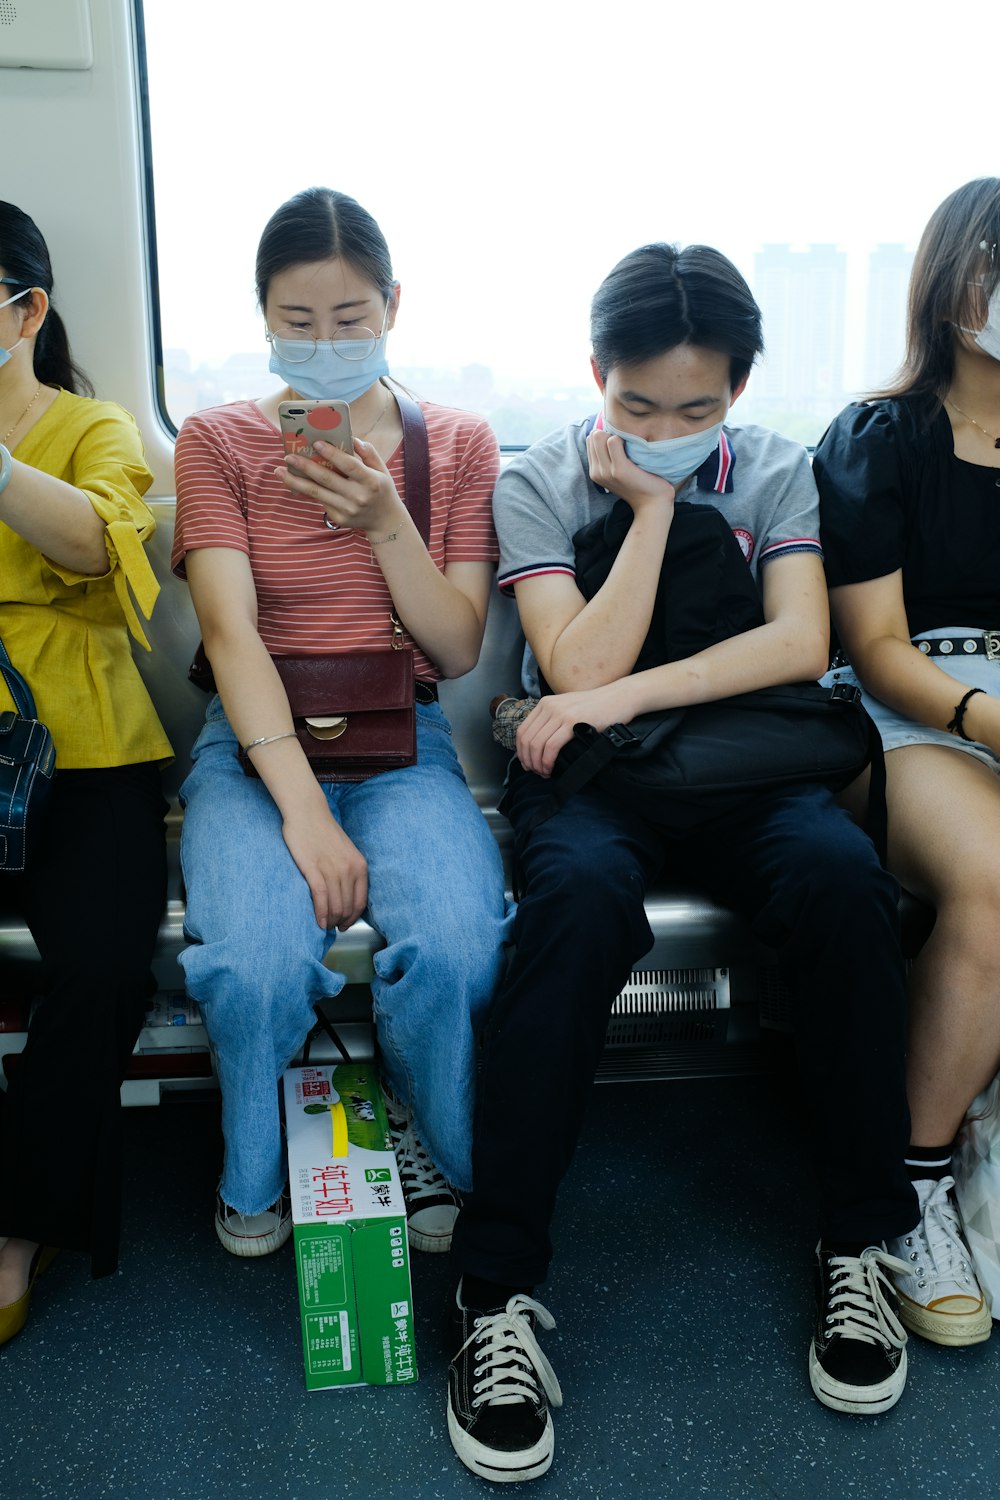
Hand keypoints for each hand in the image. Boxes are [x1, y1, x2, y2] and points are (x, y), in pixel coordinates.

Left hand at [279, 438, 404, 534]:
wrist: (385, 521)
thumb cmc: (382, 490)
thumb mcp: (381, 469)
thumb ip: (368, 453)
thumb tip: (351, 438)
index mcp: (370, 481)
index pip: (348, 465)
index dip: (332, 454)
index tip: (315, 442)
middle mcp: (358, 496)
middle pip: (327, 479)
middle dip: (305, 466)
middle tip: (288, 456)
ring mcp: (347, 509)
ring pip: (316, 493)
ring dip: (295, 481)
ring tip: (279, 471)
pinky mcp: (339, 518)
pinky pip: (320, 501)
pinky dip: (306, 490)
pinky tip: (294, 481)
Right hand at [281, 809, 367, 931]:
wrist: (308, 813)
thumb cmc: (324, 832)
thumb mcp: (346, 852)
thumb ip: (349, 871)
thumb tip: (346, 894)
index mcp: (360, 866)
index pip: (361, 902)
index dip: (354, 918)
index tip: (346, 924)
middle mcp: (349, 869)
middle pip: (348, 907)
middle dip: (340, 922)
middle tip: (332, 927)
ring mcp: (333, 870)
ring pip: (335, 906)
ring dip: (330, 921)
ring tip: (324, 925)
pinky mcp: (314, 869)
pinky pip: (321, 898)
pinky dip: (320, 913)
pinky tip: (318, 921)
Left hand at [516, 681, 640, 777]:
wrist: (619, 698)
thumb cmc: (598, 708)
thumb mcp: (569, 709)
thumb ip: (554, 722)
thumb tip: (540, 746)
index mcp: (545, 704)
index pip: (522, 731)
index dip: (521, 752)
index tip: (528, 765)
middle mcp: (549, 706)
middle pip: (526, 739)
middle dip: (528, 761)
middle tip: (536, 773)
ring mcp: (560, 713)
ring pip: (536, 744)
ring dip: (537, 763)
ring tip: (544, 773)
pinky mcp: (572, 722)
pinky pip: (550, 746)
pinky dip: (547, 761)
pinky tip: (551, 768)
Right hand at [586, 428, 674, 516]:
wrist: (652, 504)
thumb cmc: (640, 484)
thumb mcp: (618, 472)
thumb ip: (609, 457)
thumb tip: (608, 433)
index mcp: (595, 472)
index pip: (590, 440)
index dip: (604, 435)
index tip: (619, 441)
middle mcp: (597, 472)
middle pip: (593, 436)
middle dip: (608, 433)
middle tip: (625, 442)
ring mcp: (606, 471)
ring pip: (600, 436)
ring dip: (616, 435)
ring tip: (630, 445)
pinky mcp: (619, 469)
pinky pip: (613, 441)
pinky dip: (623, 438)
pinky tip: (634, 447)